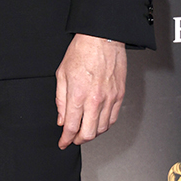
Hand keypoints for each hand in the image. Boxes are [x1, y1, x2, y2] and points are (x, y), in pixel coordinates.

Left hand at [55, 34, 126, 148]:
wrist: (102, 38)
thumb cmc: (81, 52)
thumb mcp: (61, 75)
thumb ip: (60, 100)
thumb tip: (62, 119)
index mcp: (78, 95)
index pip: (71, 127)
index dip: (66, 139)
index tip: (63, 142)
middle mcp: (96, 100)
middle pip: (89, 133)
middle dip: (78, 140)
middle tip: (73, 139)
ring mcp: (110, 98)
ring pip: (103, 128)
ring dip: (92, 133)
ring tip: (84, 130)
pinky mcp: (120, 95)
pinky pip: (114, 118)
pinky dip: (105, 125)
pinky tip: (98, 122)